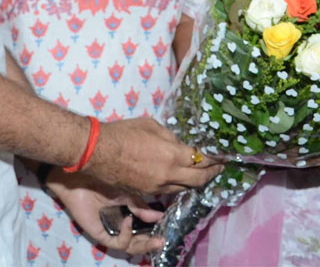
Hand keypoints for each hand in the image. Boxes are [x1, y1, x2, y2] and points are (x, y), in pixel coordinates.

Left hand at [45, 169, 164, 256]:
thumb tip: (160, 217)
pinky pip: (118, 244)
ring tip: (156, 240)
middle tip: (163, 240)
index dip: (154, 232)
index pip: (142, 230)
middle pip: (138, 242)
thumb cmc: (101, 180)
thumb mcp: (127, 193)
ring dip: (144, 244)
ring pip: (130, 247)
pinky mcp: (100, 234)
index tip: (167, 230)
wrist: (79, 177)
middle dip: (151, 243)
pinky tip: (128, 221)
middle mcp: (119, 226)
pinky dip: (126, 235)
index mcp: (126, 215)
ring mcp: (109, 231)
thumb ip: (141, 206)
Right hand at [84, 116, 221, 194]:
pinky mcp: (145, 193)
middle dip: (211, 174)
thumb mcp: (151, 126)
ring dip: (194, 182)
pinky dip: (177, 185)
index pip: (202, 160)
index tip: (222, 156)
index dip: (214, 159)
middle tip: (218, 169)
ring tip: (201, 175)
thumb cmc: (123, 133)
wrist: (97, 152)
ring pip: (183, 188)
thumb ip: (170, 138)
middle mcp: (169, 175)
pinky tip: (178, 179)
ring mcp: (157, 187)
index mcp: (172, 155)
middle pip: (198, 180)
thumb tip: (179, 145)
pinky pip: (167, 191)